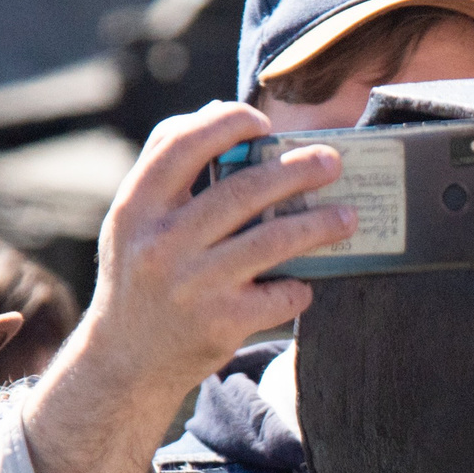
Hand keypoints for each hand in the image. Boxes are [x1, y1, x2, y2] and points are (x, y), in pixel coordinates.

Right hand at [21, 103, 357, 472]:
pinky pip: (280, 295)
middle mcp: (162, 244)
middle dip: (297, 170)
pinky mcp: (222, 323)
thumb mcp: (133, 220)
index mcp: (137, 208)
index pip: (180, 145)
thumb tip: (220, 111)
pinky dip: (299, 288)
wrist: (126, 361)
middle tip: (331, 162)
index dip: (226, 122)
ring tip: (347, 217)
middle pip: (242, 190)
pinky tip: (304, 283)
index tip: (263, 122)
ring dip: (319, 225)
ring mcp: (193, 286)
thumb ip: (167, 166)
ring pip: (273, 240)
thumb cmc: (140, 275)